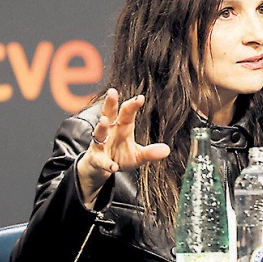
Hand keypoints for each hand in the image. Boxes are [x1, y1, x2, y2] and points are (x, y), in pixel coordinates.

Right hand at [77, 88, 170, 207]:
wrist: (100, 170)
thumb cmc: (119, 157)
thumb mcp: (137, 156)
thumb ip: (150, 152)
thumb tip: (167, 150)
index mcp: (122, 127)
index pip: (127, 113)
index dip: (133, 105)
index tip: (140, 97)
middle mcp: (109, 131)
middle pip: (108, 114)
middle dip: (110, 103)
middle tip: (112, 92)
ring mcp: (100, 144)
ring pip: (99, 132)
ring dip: (102, 126)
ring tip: (104, 120)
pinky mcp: (95, 159)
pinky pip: (100, 160)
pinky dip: (107, 163)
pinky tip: (114, 167)